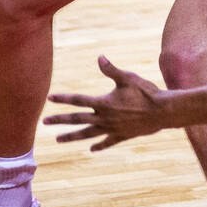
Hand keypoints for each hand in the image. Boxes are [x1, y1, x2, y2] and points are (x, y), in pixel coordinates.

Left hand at [45, 56, 166, 150]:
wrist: (162, 112)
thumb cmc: (145, 92)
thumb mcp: (128, 77)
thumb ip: (111, 70)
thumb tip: (99, 58)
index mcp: (104, 103)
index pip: (79, 100)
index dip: (64, 98)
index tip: (49, 98)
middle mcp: (104, 118)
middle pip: (77, 119)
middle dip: (60, 120)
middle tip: (44, 122)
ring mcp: (112, 129)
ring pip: (87, 134)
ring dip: (72, 136)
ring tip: (58, 140)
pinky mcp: (122, 136)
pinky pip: (107, 142)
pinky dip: (99, 145)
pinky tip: (92, 149)